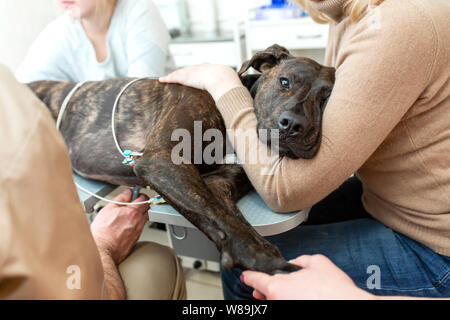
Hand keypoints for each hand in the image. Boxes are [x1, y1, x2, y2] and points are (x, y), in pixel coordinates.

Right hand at [90, 189, 149, 263]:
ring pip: (144, 218)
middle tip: (132, 204)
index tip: (134, 194)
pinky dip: (135, 224)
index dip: (139, 194)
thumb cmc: (103, 232)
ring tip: (127, 215)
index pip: (144, 198)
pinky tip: (125, 225)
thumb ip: (121, 198)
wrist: (102, 250)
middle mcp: (139, 221)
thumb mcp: (109, 209)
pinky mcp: (136, 239)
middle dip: (142, 204)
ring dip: (139, 214)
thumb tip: (128, 192)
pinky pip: (140, 228)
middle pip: (147, 208)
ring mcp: (139, 231)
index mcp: (133, 212)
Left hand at [159, 63, 242, 101]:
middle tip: (180, 75)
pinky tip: (162, 80)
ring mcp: (197, 71)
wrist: (225, 83)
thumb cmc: (234, 90)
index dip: (201, 71)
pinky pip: (176, 77)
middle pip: (193, 69)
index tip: (197, 74)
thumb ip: (236, 100)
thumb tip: (241, 110)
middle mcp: (206, 68)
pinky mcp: (188, 76)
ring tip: (168, 78)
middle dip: (186, 71)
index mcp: (219, 69)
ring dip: (175, 75)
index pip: (207, 69)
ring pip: (183, 72)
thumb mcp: (237, 92)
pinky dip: (168, 78)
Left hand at [242, 254, 374, 299]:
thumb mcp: (318, 262)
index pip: (255, 280)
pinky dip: (290, 299)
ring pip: (277, 301)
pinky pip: (286, 304)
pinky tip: (303, 297)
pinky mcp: (289, 316)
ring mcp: (284, 309)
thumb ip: (300, 260)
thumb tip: (294, 263)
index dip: (250, 276)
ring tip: (298, 293)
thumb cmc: (334, 291)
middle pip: (264, 294)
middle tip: (276, 288)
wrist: (350, 306)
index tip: (246, 276)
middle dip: (267, 290)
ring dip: (280, 297)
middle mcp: (277, 302)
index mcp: (277, 287)